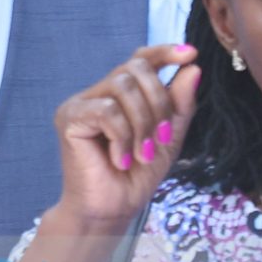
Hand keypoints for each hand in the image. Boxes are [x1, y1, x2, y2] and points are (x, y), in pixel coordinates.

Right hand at [51, 43, 201, 229]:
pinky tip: (119, 159)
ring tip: (142, 153)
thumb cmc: (137, 176)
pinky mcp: (69, 118)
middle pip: (135, 68)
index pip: (140, 59)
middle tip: (162, 138)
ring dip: (142, 123)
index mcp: (120, 95)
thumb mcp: (169, 136)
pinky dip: (122, 137)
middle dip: (159, 101)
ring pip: (123, 87)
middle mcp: (98, 93)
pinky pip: (107, 111)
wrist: (113, 209)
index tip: (190, 54)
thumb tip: (192, 68)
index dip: (164, 52)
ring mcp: (81, 104)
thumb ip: (180, 104)